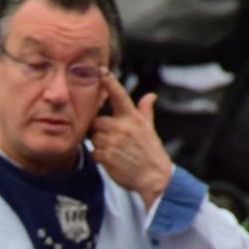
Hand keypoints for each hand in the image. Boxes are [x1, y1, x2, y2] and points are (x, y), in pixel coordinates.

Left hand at [90, 73, 172, 204]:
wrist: (154, 177)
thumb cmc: (151, 152)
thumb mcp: (150, 129)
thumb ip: (145, 111)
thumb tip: (150, 96)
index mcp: (133, 118)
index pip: (119, 95)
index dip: (109, 82)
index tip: (101, 71)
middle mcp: (122, 127)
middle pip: (97, 121)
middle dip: (99, 130)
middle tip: (110, 139)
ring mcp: (113, 141)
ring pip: (94, 137)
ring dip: (99, 144)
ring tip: (114, 151)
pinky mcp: (106, 156)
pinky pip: (94, 152)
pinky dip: (99, 156)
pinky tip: (112, 160)